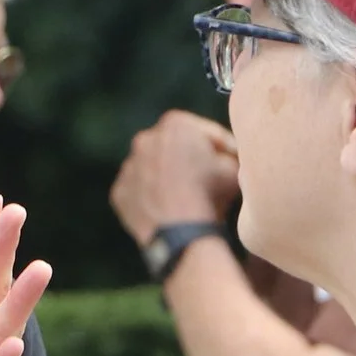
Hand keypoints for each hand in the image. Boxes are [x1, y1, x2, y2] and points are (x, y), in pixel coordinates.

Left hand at [110, 111, 239, 246]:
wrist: (181, 232)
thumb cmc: (210, 194)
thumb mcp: (235, 169)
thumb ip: (230, 156)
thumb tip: (228, 159)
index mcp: (176, 124)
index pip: (206, 133)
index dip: (224, 148)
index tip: (233, 161)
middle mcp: (146, 138)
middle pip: (176, 148)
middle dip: (191, 160)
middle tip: (209, 180)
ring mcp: (129, 166)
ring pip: (153, 169)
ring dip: (168, 178)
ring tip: (187, 198)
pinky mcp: (119, 191)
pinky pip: (139, 191)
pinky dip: (151, 198)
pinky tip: (168, 210)